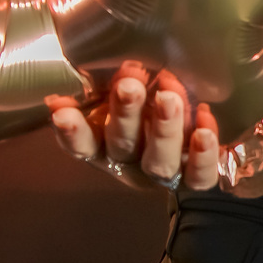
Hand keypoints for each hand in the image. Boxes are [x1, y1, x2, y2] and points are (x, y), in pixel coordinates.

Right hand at [46, 62, 220, 191]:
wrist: (190, 123)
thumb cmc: (147, 97)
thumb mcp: (120, 89)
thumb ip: (95, 87)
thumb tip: (57, 95)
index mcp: (103, 141)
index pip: (81, 142)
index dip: (71, 132)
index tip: (61, 113)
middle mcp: (129, 160)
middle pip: (122, 143)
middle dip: (125, 113)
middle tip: (129, 84)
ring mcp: (161, 171)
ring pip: (160, 161)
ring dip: (164, 129)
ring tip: (169, 97)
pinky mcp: (193, 178)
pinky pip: (198, 176)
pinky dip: (203, 156)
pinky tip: (205, 129)